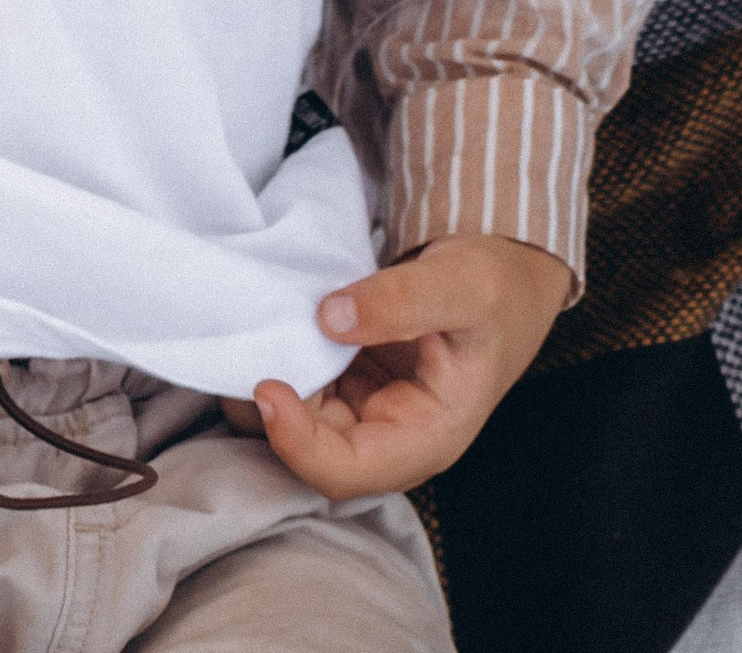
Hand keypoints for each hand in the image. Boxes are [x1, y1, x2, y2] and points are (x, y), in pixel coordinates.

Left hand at [249, 237, 573, 496]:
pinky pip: (306, 385)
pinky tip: (265, 325)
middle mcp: (392, 435)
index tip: (266, 388)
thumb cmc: (494, 286)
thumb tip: (329, 317)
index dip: (298, 443)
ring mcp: (369, 409)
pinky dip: (281, 360)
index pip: (349, 469)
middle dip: (270, 413)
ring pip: (301, 420)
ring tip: (243, 334)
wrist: (504, 272)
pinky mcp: (352, 380)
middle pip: (312, 450)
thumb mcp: (461, 285)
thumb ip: (402, 301)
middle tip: (236, 354)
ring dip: (268, 387)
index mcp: (428, 436)